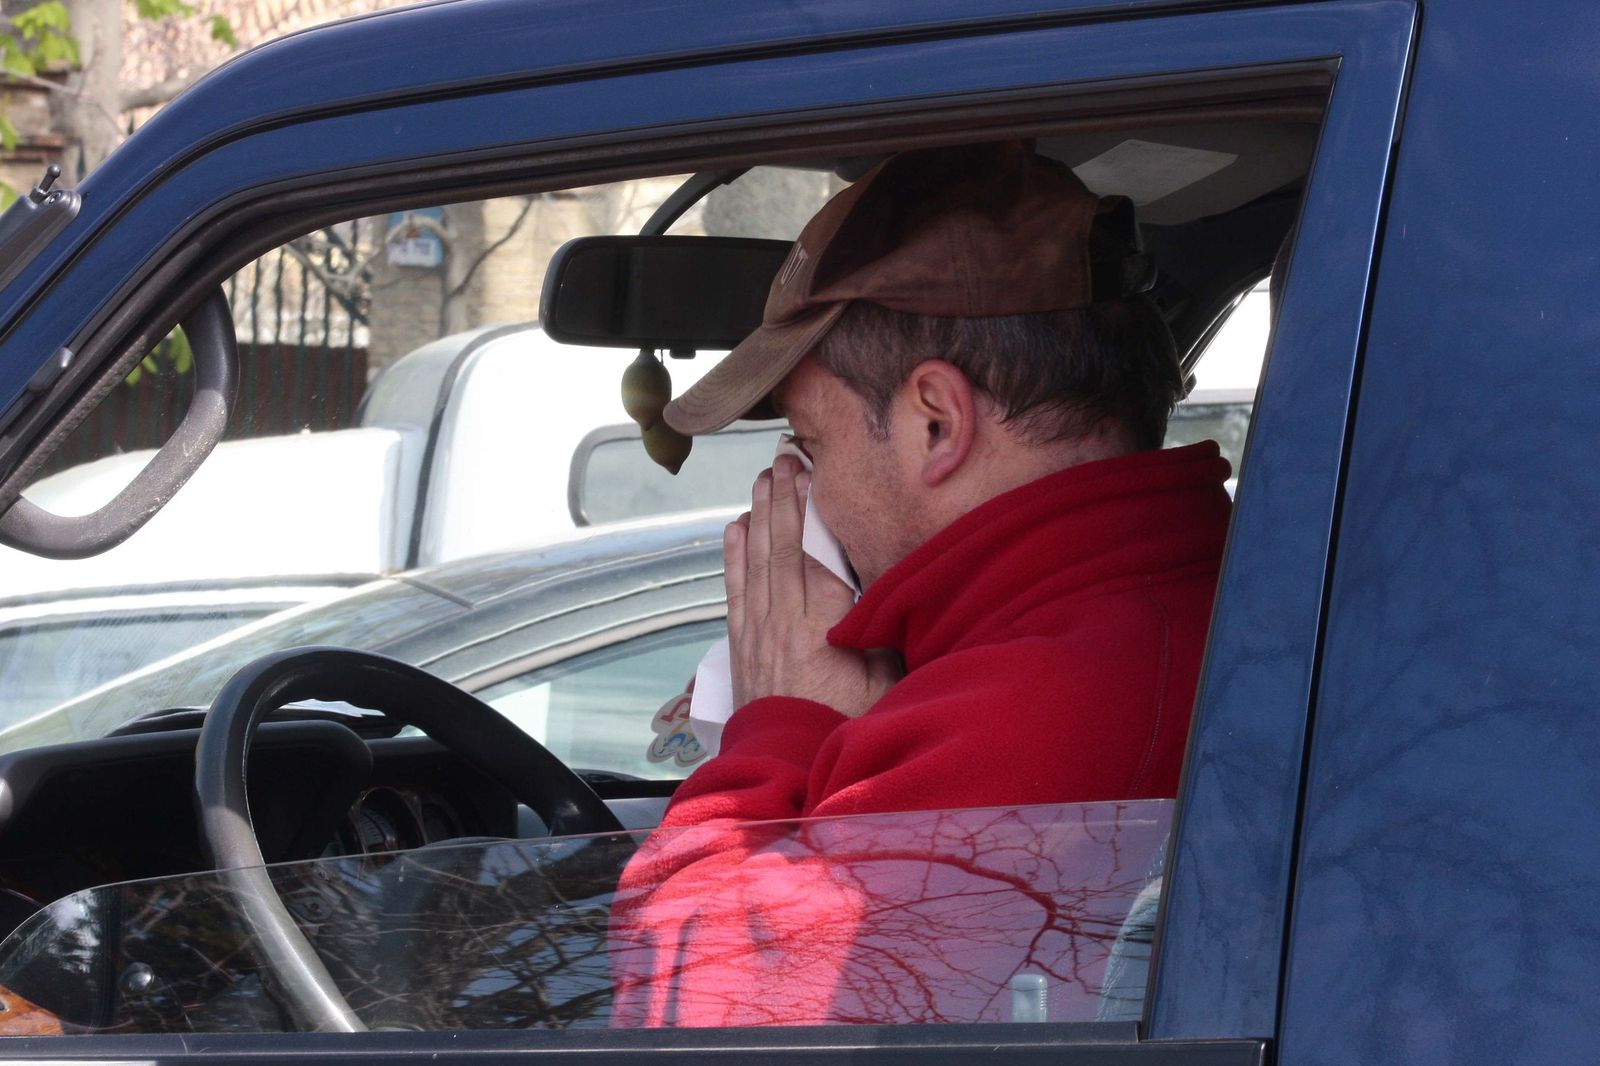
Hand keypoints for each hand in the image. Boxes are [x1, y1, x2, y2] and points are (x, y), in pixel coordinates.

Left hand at [724, 455, 900, 717]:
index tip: (808, 471)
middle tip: (782, 458)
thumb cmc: (847, 725)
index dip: (807, 508)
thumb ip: (886, 629)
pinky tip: (736, 530)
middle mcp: (783, 620)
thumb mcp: (885, 678)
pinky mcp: (744, 647)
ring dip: (758, 516)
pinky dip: (734, 557)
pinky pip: (736, 590)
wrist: (792, 768)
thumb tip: (899, 587)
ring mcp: (758, 632)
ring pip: (756, 561)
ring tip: (761, 480)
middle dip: (781, 498)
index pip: (811, 550)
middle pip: (780, 545)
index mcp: (821, 623)